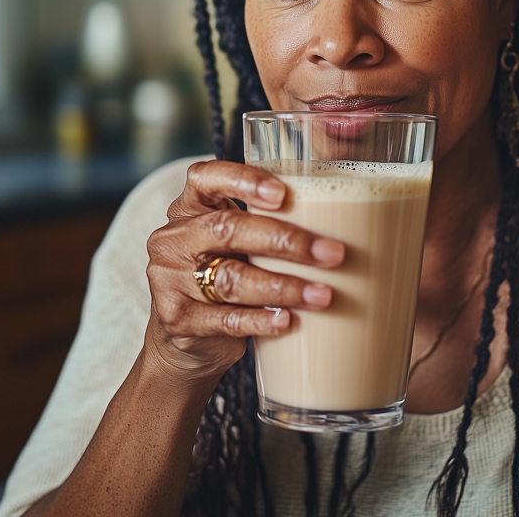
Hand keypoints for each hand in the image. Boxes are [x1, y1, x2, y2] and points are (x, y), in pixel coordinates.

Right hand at [143, 160, 344, 381]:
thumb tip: (347, 220)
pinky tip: (288, 320)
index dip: (244, 181)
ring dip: (284, 286)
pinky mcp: (176, 319)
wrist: (183, 341)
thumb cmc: (222, 276)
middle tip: (332, 253)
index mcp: (190, 207)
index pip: (206, 177)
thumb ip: (266, 225)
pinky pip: (224, 319)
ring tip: (322, 294)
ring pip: (230, 278)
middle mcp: (174, 238)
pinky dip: (261, 319)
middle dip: (286, 241)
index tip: (283, 194)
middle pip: (228, 229)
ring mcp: (170, 279)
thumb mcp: (234, 243)